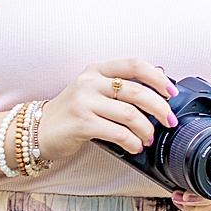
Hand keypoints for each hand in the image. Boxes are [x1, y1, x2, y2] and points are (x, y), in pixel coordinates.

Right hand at [39, 59, 176, 163]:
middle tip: (169, 121)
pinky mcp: (81, 123)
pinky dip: (132, 142)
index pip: (134, 64)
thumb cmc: (71, 112)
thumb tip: (158, 79)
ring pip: (130, 114)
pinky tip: (134, 146)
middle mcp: (90, 81)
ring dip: (146, 129)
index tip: (172, 92)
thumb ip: (120, 85)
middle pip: (137, 91)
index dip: (158, 77)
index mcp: (97, 69)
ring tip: (147, 138)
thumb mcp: (94, 90)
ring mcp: (84, 102)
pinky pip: (117, 132)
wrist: (38, 131)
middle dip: (160, 108)